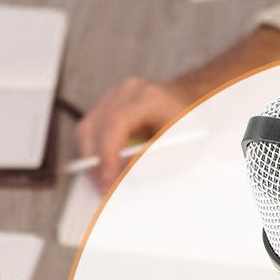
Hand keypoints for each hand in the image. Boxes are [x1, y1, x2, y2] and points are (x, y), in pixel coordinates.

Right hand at [77, 75, 194, 193]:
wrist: (191, 103)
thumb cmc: (190, 125)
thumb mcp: (181, 145)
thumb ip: (154, 158)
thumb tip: (124, 172)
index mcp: (149, 97)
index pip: (117, 122)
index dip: (108, 153)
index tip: (108, 180)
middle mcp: (127, 91)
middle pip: (95, 126)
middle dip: (95, 161)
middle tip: (102, 188)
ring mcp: (114, 96)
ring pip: (88, 129)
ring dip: (91, 157)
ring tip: (102, 181)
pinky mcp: (107, 105)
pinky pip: (91, 129)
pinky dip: (94, 150)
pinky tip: (104, 168)